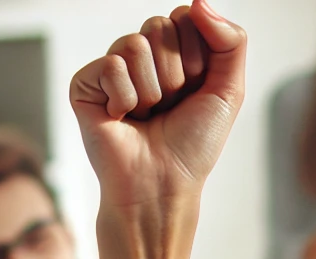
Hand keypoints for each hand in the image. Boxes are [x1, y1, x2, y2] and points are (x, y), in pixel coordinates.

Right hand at [69, 0, 246, 209]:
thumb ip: (229, 42)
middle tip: (170, 106)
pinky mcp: (85, 83)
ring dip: (153, 89)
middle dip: (175, 73)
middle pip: (160, 25)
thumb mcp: (228, 91)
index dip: (197, 55)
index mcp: (175, 54)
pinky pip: (111, 66)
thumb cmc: (193, 144)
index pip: (186, 17)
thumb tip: (199, 1)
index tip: (195, 88)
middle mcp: (142, 57)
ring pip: (135, 43)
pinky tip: (123, 118)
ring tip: (148, 114)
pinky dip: (126, 98)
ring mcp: (112, 68)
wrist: (163, 183)